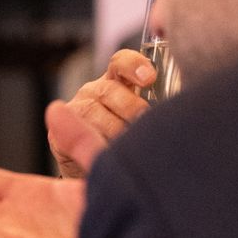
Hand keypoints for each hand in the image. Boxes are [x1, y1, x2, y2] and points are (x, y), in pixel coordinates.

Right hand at [51, 50, 153, 178]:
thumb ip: (157, 111)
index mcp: (118, 84)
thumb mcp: (144, 125)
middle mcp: (95, 92)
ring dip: (114, 131)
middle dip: (130, 106)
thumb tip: (179, 108)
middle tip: (143, 122)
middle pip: (110, 89)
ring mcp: (76, 111)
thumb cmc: (128, 146)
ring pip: (94, 113)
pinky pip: (75, 134)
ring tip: (128, 145)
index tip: (149, 78)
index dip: (134, 65)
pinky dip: (93, 144)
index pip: (122, 63)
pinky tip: (106, 153)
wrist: (96, 174)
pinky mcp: (57, 134)